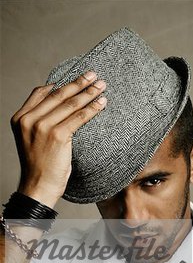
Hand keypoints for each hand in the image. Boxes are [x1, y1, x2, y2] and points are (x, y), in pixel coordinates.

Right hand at [10, 71, 106, 207]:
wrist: (38, 187)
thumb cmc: (40, 166)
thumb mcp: (32, 140)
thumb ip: (40, 122)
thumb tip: (60, 108)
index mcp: (20, 118)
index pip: (41, 92)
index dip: (61, 83)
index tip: (76, 78)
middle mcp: (29, 119)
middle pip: (59, 95)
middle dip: (79, 83)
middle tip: (94, 75)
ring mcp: (42, 127)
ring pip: (70, 104)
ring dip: (89, 93)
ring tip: (102, 86)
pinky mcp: (57, 136)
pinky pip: (79, 117)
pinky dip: (92, 108)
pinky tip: (102, 103)